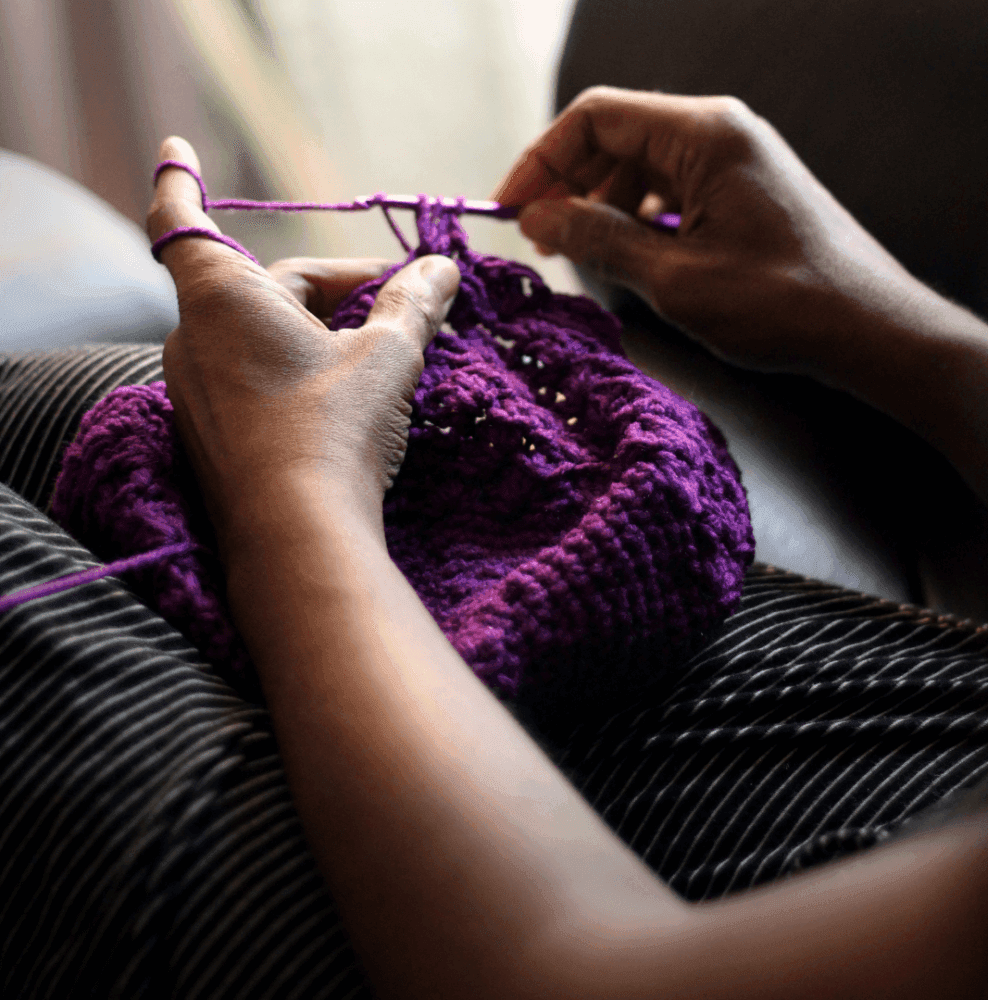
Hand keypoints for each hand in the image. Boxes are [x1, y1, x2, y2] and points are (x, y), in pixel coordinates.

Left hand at [146, 137, 459, 550]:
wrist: (298, 536)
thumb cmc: (335, 430)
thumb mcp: (388, 357)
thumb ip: (415, 304)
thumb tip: (445, 268)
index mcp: (224, 299)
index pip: (185, 220)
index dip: (181, 180)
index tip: (176, 147)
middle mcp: (196, 341)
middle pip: (268, 288)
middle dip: (338, 287)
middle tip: (406, 300)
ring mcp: (199, 395)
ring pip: (266, 338)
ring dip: (324, 332)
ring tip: (390, 351)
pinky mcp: (216, 438)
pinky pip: (257, 381)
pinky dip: (302, 371)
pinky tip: (353, 396)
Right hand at [493, 86, 914, 374]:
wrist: (866, 328)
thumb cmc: (780, 303)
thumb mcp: (674, 277)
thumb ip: (599, 240)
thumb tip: (538, 217)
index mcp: (703, 133)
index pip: (596, 118)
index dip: (541, 160)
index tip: (508, 208)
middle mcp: (719, 131)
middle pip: (616, 137)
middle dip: (567, 185)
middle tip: (537, 241)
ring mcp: (733, 159)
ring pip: (640, 165)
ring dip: (600, 205)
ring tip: (575, 255)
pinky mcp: (742, 190)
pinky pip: (671, 188)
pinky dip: (636, 217)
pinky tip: (625, 255)